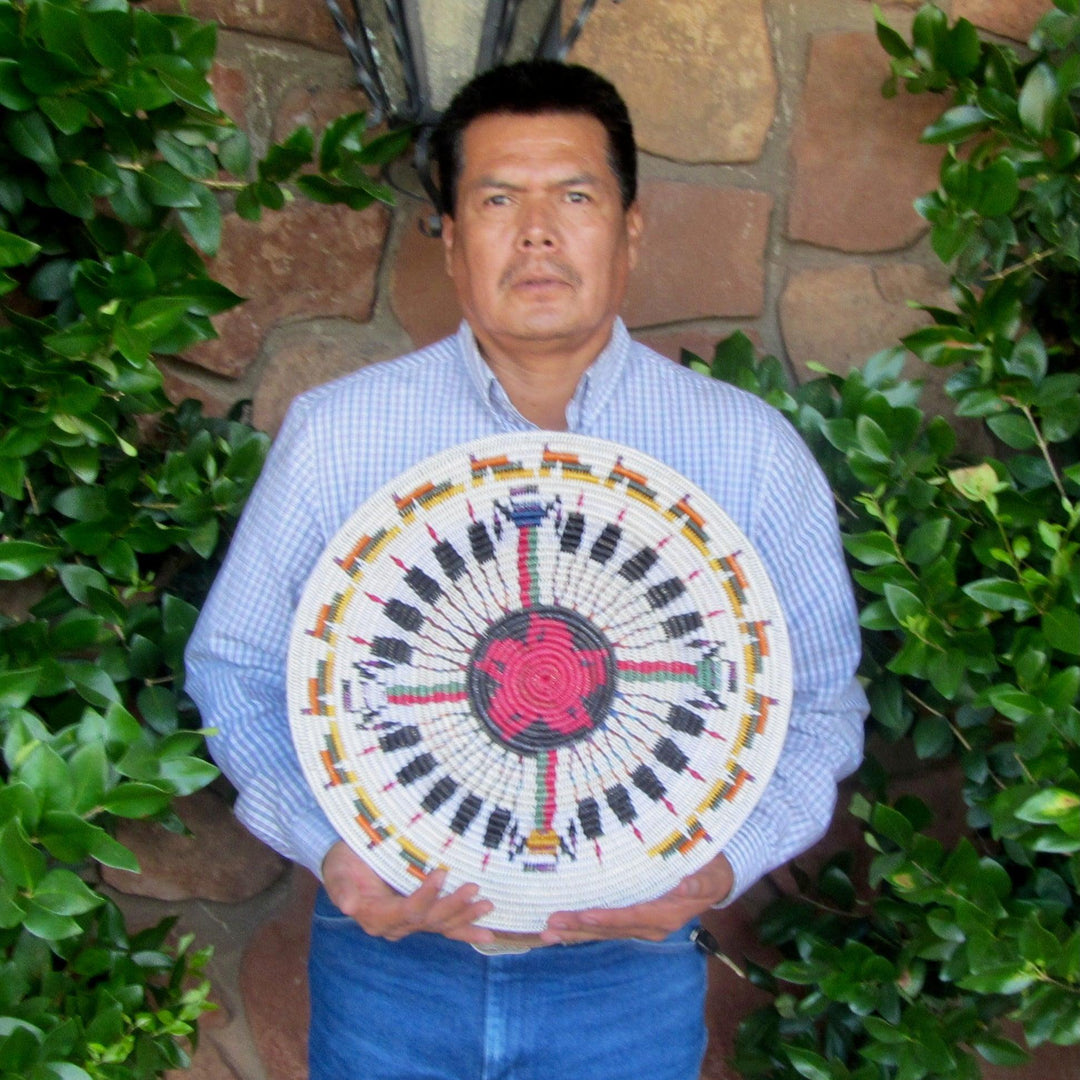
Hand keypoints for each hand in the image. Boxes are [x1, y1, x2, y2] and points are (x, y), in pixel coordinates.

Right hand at [321, 841, 496, 945]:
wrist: (347, 866)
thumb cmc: (343, 865)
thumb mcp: (337, 872)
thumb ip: (342, 889)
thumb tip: (348, 906)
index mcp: (377, 917)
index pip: (406, 911)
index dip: (425, 896)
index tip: (441, 874)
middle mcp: (395, 926)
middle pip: (429, 921)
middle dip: (453, 907)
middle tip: (473, 889)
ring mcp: (410, 923)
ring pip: (441, 925)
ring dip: (465, 917)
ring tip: (487, 907)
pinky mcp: (421, 917)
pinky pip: (445, 927)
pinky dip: (466, 930)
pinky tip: (487, 934)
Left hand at [539, 851, 733, 945]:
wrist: (714, 882)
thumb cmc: (709, 872)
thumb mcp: (709, 875)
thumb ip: (700, 882)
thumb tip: (687, 885)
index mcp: (666, 915)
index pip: (632, 918)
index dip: (608, 918)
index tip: (585, 915)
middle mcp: (651, 926)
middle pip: (611, 929)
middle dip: (580, 928)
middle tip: (550, 925)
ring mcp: (641, 926)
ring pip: (604, 932)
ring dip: (576, 933)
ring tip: (547, 933)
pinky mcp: (634, 921)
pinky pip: (606, 929)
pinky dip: (584, 930)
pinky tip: (563, 931)